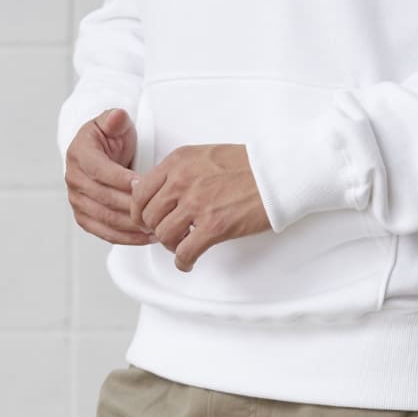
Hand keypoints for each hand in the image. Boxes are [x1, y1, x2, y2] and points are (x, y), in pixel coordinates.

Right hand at [65, 108, 157, 246]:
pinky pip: (104, 232)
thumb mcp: (114, 122)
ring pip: (105, 218)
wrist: (100, 152)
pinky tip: (145, 237)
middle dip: (131, 206)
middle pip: (104, 198)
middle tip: (156, 209)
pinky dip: (125, 237)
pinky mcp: (84, 217)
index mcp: (79, 154)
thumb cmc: (110, 137)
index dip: (121, 179)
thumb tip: (117, 115)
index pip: (100, 170)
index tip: (143, 184)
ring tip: (156, 226)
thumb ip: (115, 119)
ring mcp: (77, 201)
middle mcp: (74, 179)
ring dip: (131, 226)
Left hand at [129, 143, 271, 272]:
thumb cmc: (247, 164)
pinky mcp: (214, 226)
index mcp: (178, 161)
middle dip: (156, 229)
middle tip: (169, 234)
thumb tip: (155, 191)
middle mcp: (182, 180)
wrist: (277, 173)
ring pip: (164, 236)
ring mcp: (197, 204)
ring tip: (183, 245)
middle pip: (149, 216)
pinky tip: (189, 261)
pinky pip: (185, 252)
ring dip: (171, 245)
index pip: (140, 192)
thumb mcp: (204, 154)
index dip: (140, 211)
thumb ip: (178, 170)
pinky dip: (183, 262)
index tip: (147, 220)